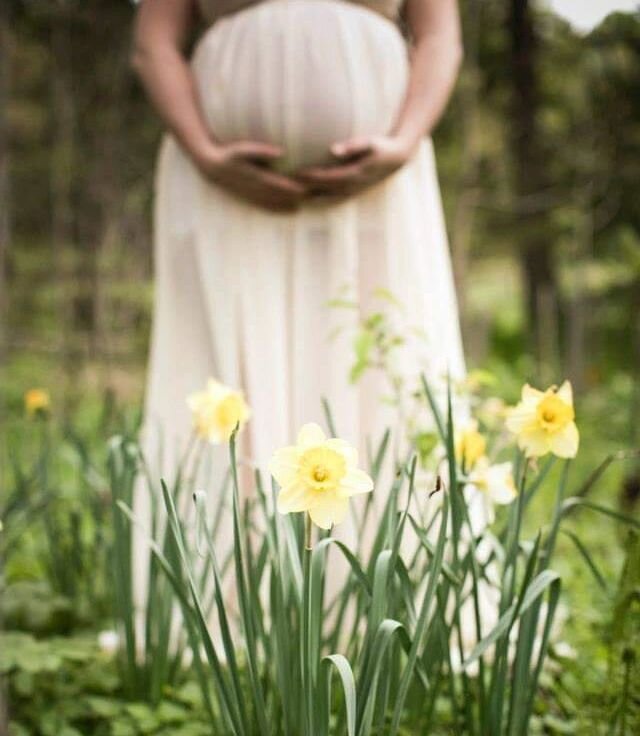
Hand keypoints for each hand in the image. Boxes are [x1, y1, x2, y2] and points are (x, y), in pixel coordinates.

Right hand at [193, 140, 306, 212]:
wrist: (211, 168)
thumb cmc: (229, 154)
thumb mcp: (243, 150)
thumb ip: (263, 151)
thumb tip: (282, 153)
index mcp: (256, 178)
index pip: (279, 185)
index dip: (293, 188)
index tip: (307, 189)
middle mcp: (256, 190)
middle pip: (279, 196)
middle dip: (295, 198)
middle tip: (313, 199)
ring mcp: (252, 196)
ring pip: (275, 203)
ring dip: (289, 205)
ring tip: (305, 207)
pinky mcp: (250, 199)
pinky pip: (267, 206)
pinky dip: (279, 209)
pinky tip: (292, 211)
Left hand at [297, 135, 414, 200]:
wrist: (397, 158)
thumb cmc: (382, 146)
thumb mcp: (370, 143)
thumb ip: (352, 146)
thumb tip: (333, 150)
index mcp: (355, 174)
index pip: (329, 177)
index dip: (312, 177)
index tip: (296, 174)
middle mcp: (353, 187)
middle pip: (325, 192)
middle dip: (306, 191)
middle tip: (287, 190)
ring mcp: (354, 192)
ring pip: (328, 201)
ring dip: (311, 201)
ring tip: (293, 200)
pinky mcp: (353, 193)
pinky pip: (334, 201)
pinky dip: (321, 203)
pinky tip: (308, 203)